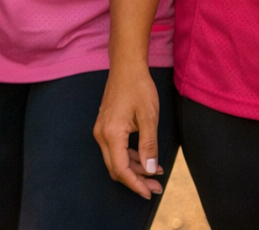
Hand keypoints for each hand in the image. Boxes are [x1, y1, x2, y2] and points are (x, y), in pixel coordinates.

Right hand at [93, 64, 164, 199]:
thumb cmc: (138, 88)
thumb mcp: (149, 117)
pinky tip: (147, 158)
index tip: (149, 193)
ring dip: (135, 169)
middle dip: (136, 180)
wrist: (126, 67)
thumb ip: (149, 145)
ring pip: (116, 160)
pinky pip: (116, 149)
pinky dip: (131, 157)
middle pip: (116, 168)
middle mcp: (102, 135)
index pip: (121, 169)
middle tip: (156, 187)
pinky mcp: (106, 127)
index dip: (135, 184)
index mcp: (111, 134)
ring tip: (156, 173)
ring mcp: (102, 131)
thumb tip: (150, 170)